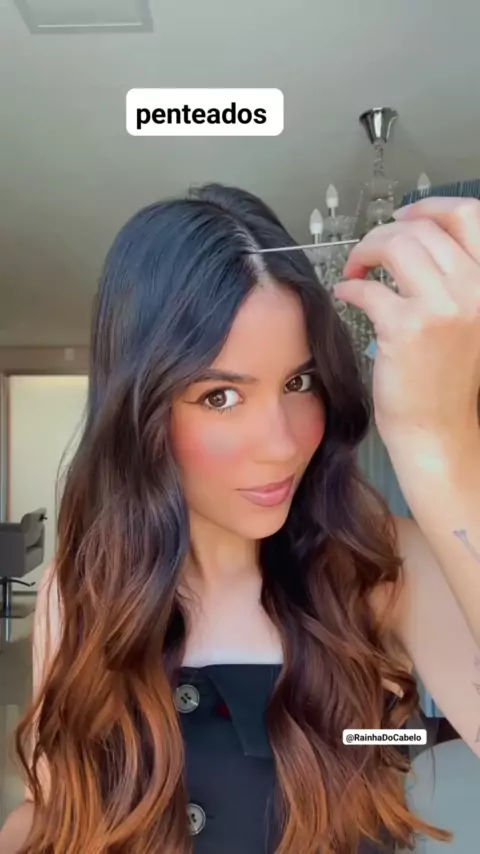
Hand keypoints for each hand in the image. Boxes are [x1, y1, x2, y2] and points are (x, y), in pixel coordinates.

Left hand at [334, 198, 479, 445]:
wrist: (438, 430)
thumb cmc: (446, 380)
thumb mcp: (467, 320)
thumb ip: (451, 280)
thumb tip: (414, 239)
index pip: (467, 216)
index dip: (429, 207)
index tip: (403, 215)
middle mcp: (472, 290)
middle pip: (422, 228)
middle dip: (384, 233)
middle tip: (367, 252)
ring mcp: (441, 308)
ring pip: (396, 245)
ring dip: (366, 250)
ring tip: (356, 269)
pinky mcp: (405, 328)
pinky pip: (368, 287)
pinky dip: (350, 285)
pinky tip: (347, 294)